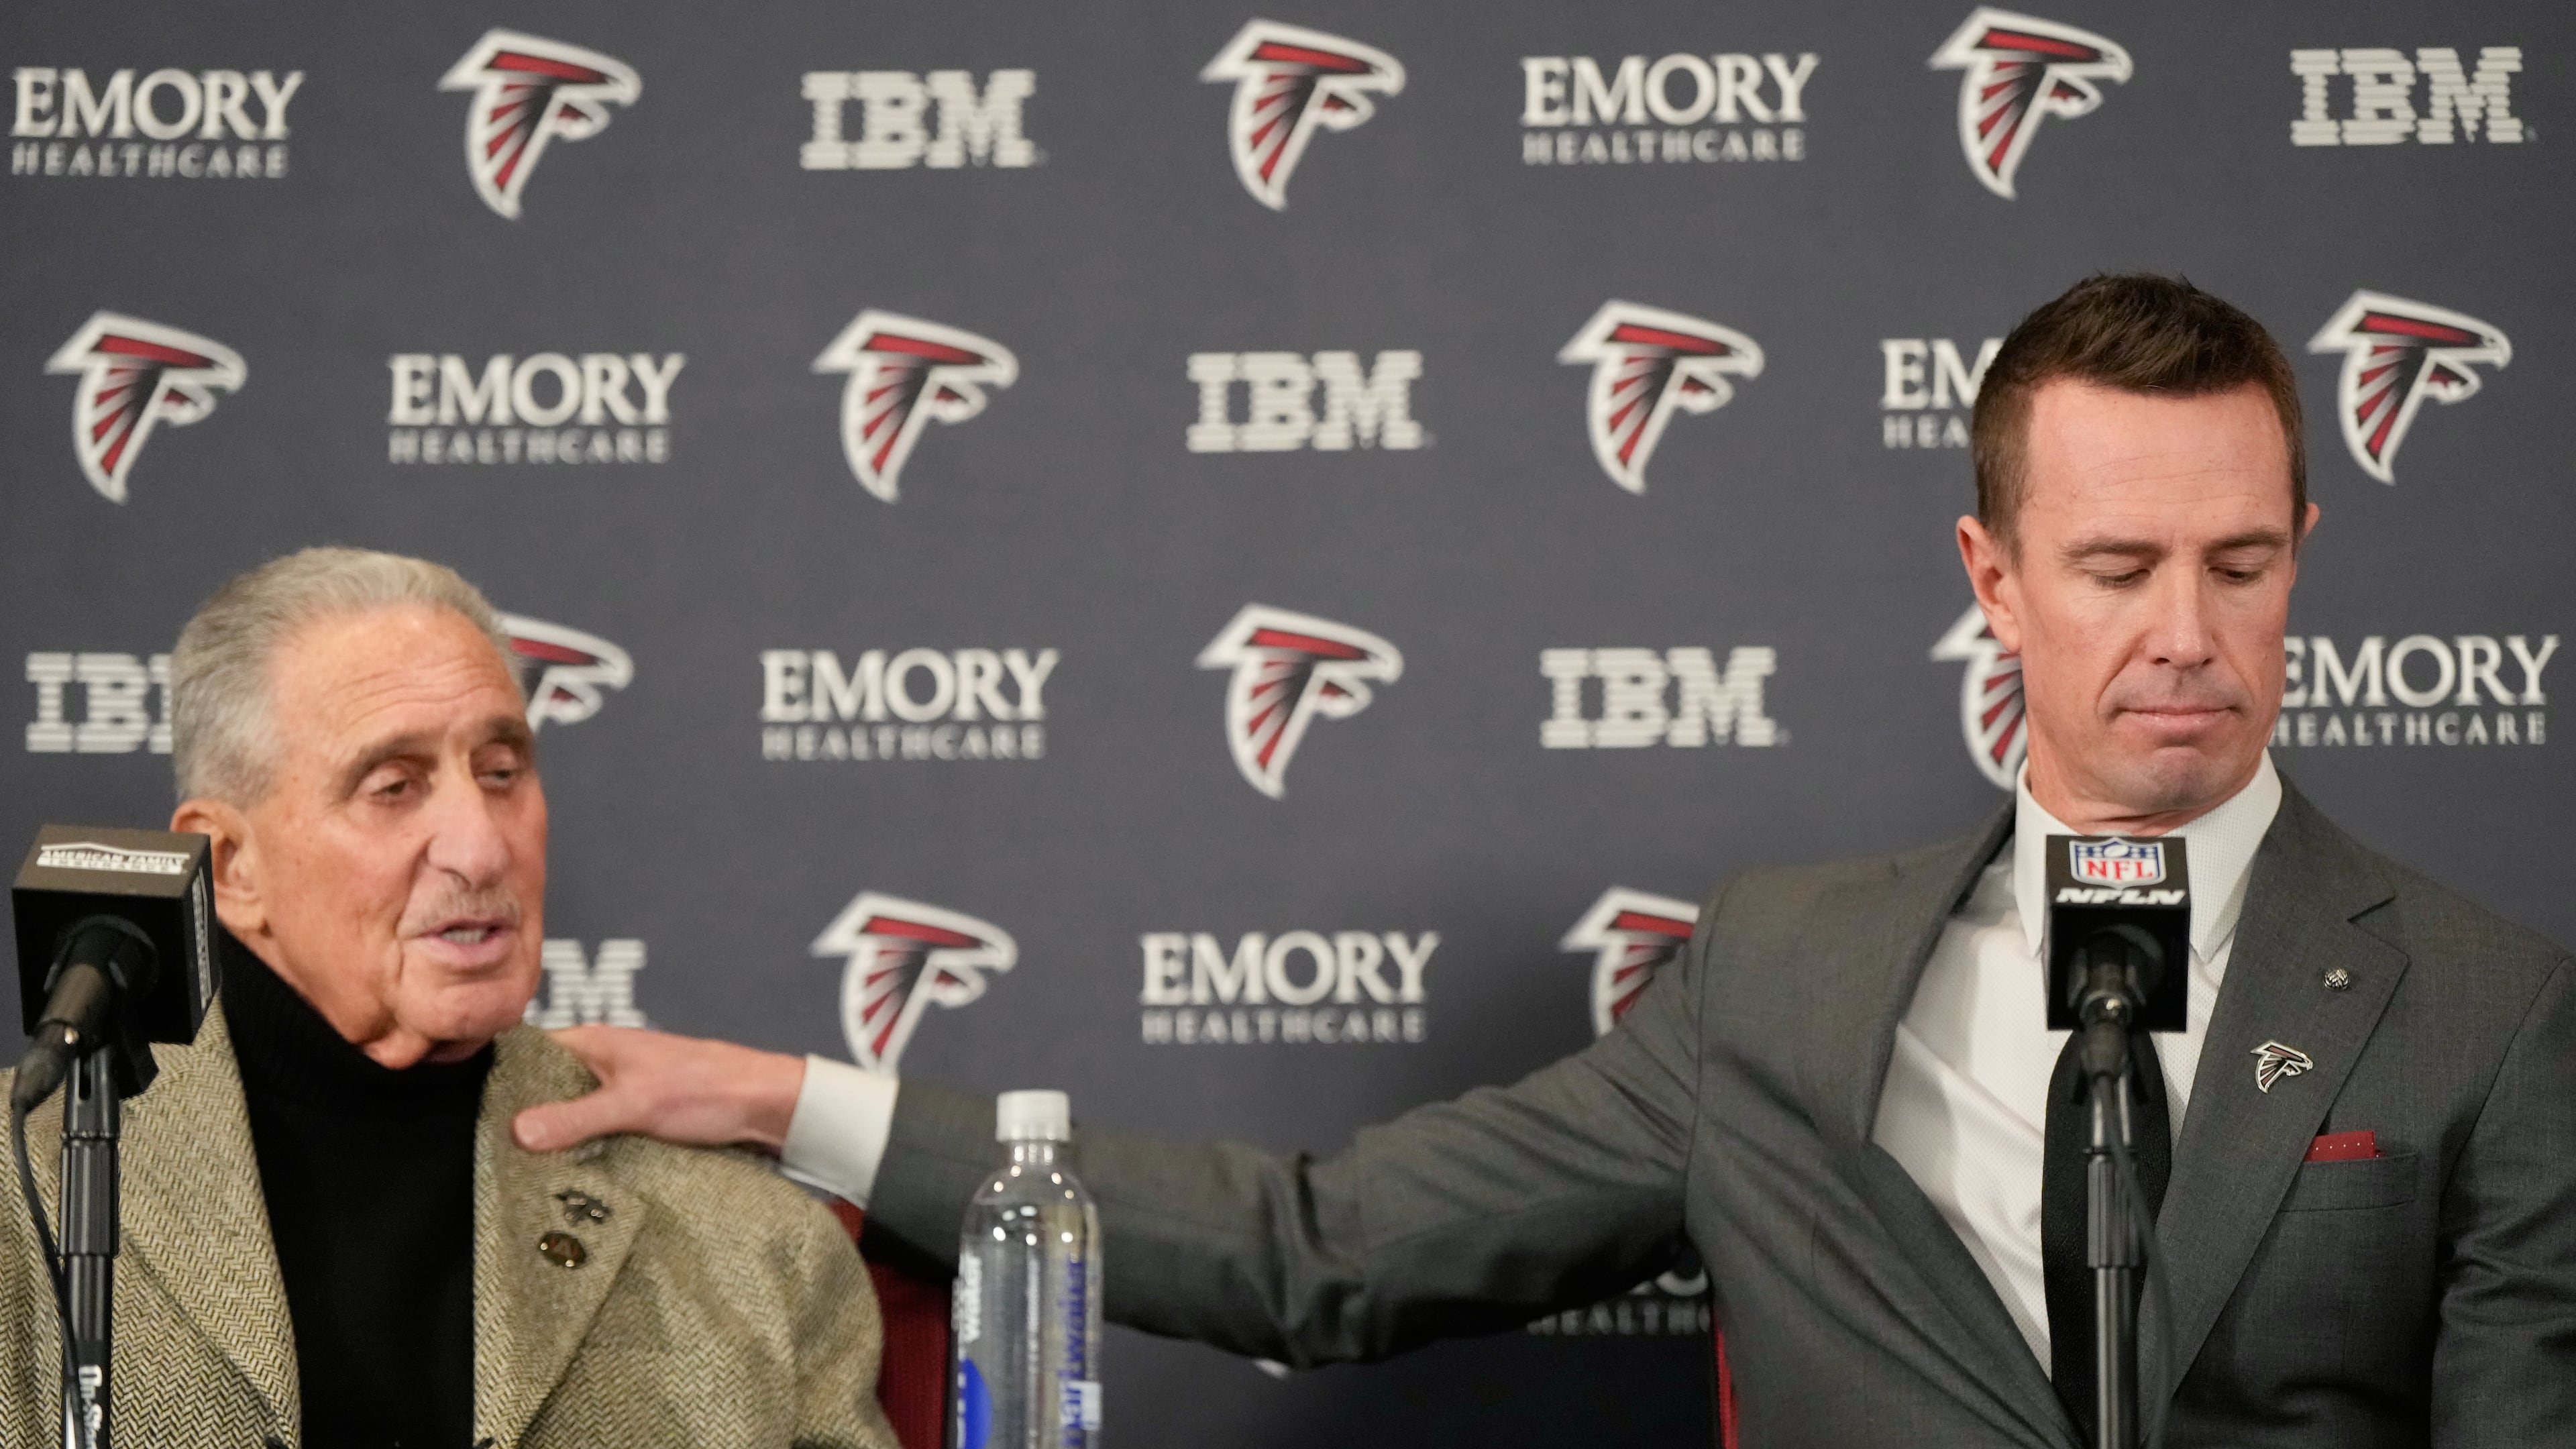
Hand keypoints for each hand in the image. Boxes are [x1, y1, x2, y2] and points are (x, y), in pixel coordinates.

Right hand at [512, 1025, 807, 1154]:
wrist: (767, 1107)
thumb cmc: (708, 1088)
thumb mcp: (635, 1104)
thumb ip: (578, 1117)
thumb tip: (517, 1130)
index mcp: (597, 1044)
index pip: (529, 1053)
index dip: (500, 1081)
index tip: (470, 1116)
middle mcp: (605, 1063)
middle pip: (547, 1089)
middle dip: (524, 1120)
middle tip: (490, 1158)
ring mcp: (623, 1091)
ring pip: (573, 1115)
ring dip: (556, 1141)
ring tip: (519, 1176)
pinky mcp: (640, 1119)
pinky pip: (599, 1133)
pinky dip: (585, 1151)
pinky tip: (568, 1179)